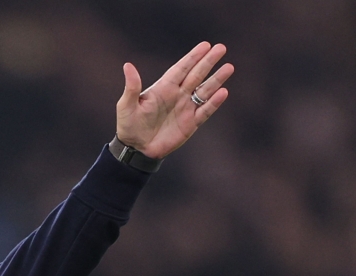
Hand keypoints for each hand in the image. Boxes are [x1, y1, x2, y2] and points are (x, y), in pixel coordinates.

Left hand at [116, 42, 233, 158]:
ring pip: (204, 91)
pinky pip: (205, 111)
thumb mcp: (126, 105)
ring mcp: (185, 109)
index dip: (193, 57)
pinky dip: (214, 102)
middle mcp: (177, 95)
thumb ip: (132, 86)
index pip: (181, 69)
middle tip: (221, 48)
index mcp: (163, 88)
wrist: (136, 150)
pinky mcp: (191, 124)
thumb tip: (128, 66)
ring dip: (216, 79)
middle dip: (208, 62)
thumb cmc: (128, 126)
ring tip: (229, 67)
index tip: (205, 45)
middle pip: (196, 75)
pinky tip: (223, 92)